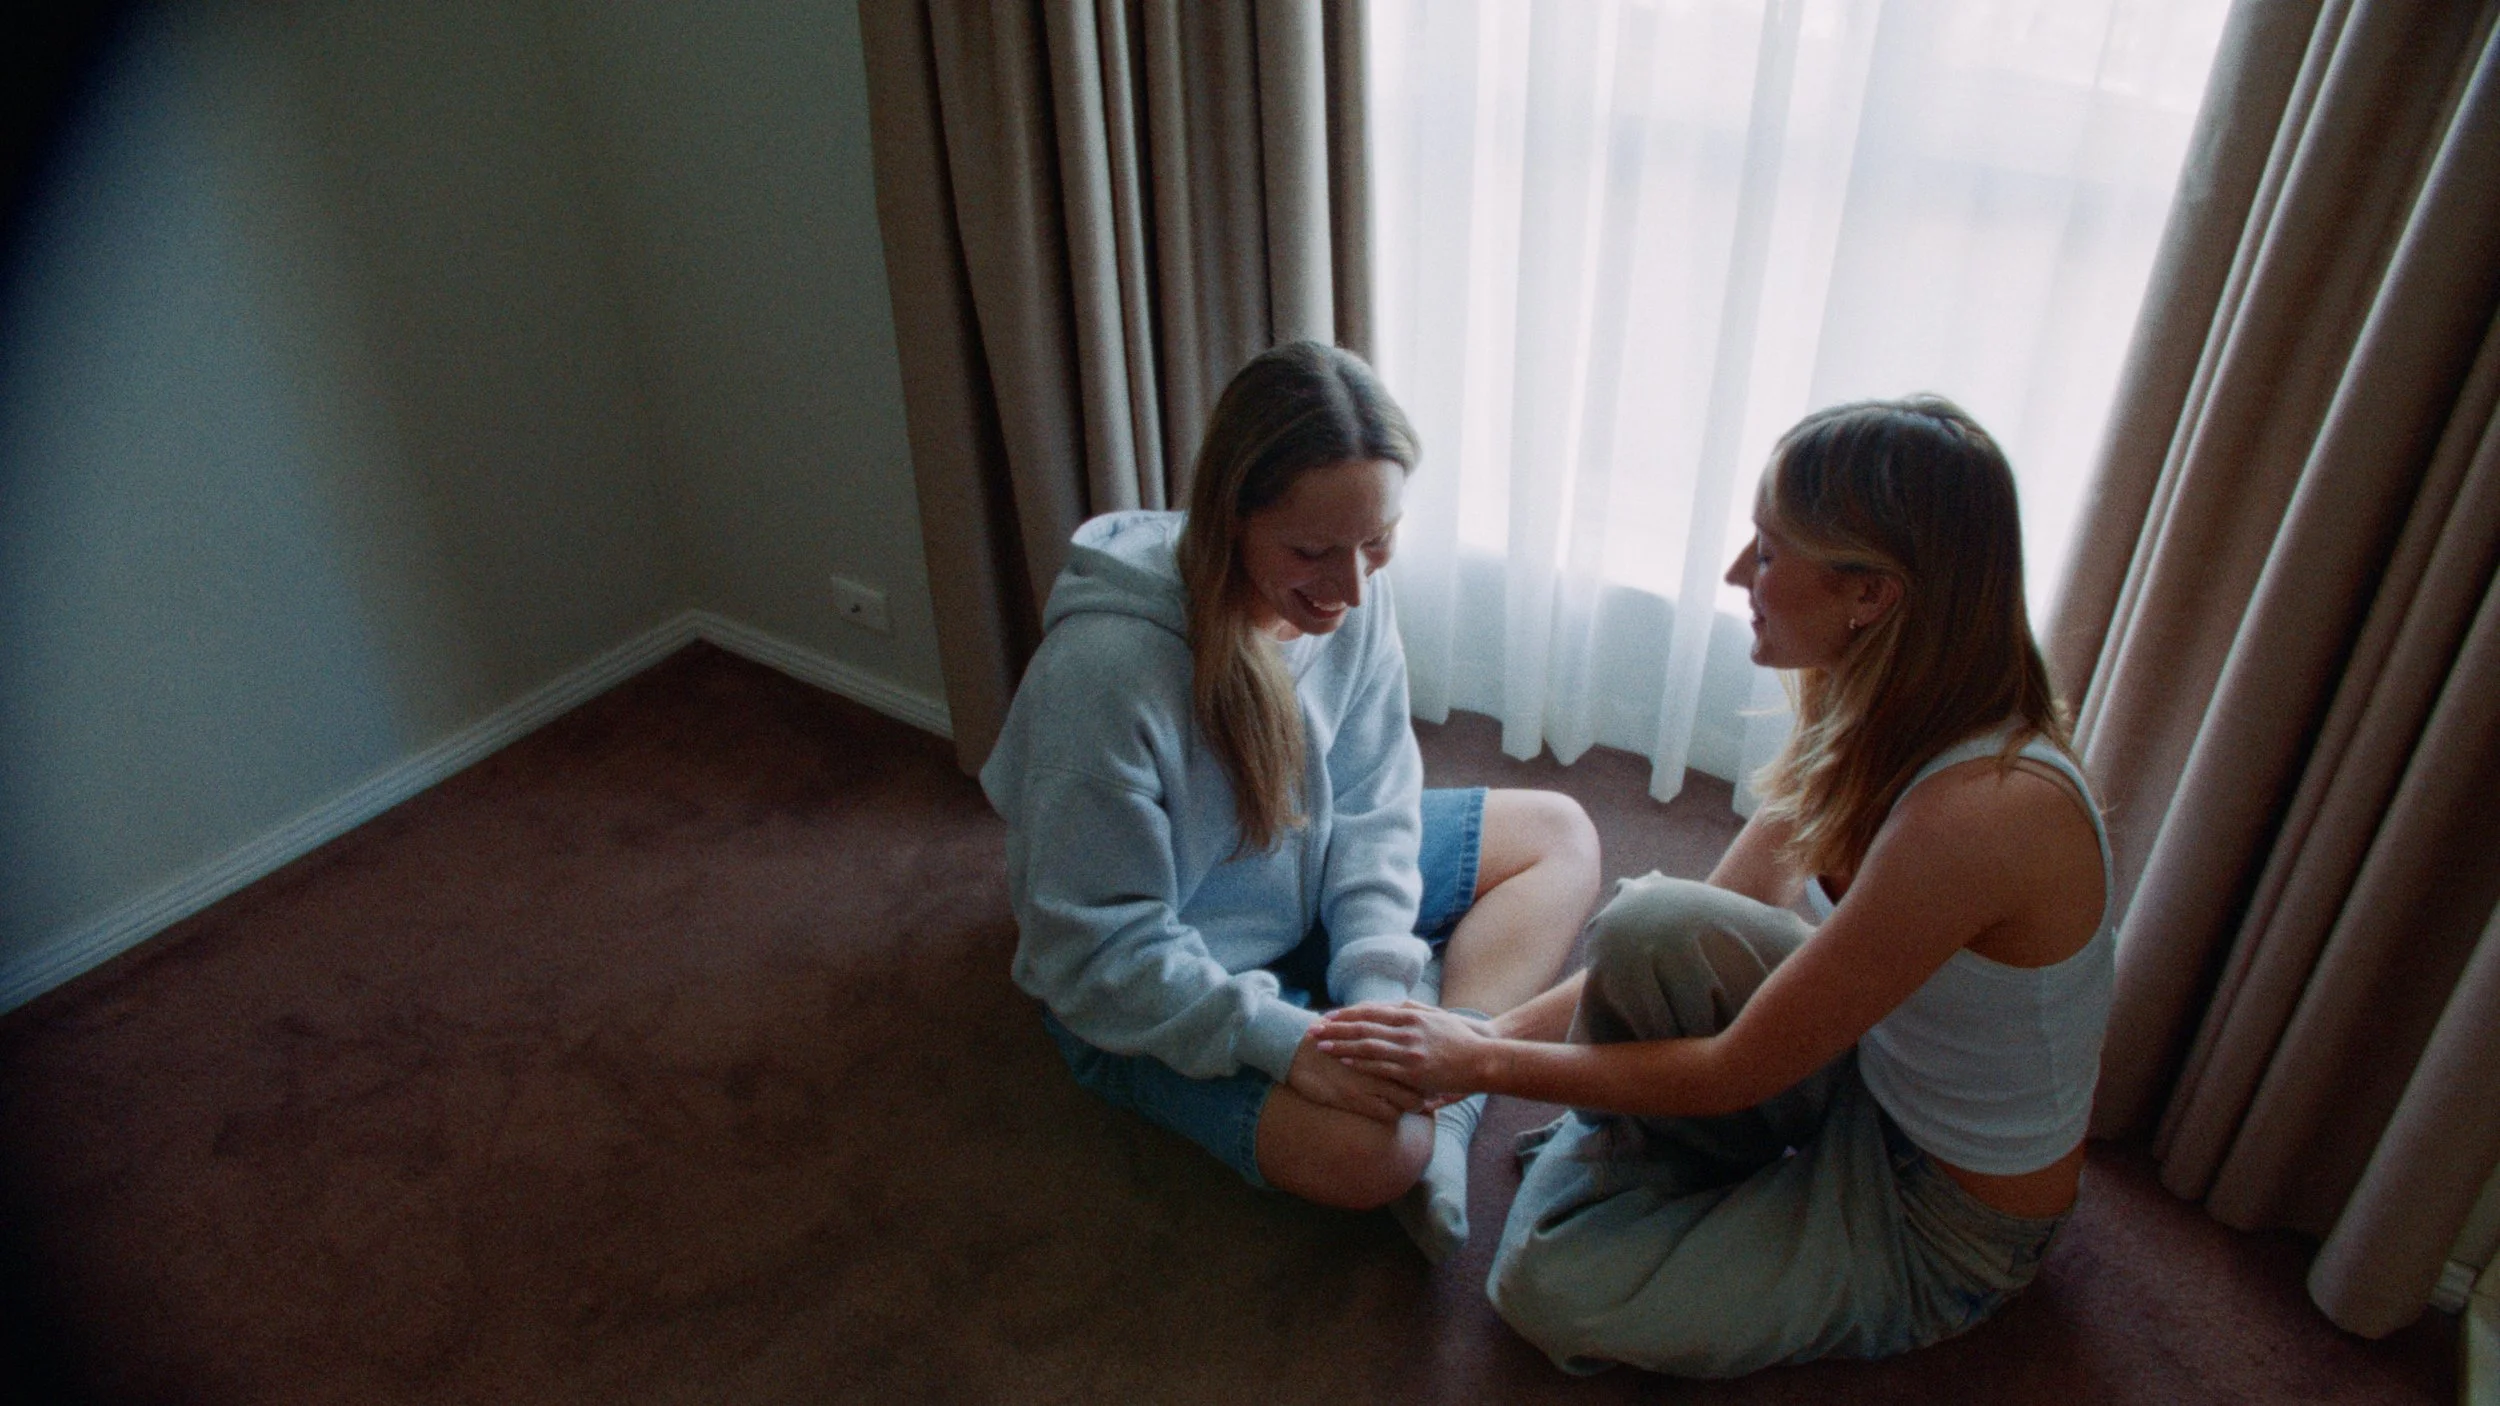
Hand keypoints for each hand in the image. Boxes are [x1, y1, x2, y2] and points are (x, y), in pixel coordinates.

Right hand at [1285, 1034, 1424, 1123]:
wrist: (1295, 1051)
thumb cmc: (1326, 1038)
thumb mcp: (1355, 1028)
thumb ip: (1376, 1030)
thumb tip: (1393, 1028)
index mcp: (1384, 1042)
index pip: (1419, 1058)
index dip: (1432, 1070)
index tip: (1440, 1076)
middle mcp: (1382, 1062)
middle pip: (1421, 1081)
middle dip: (1431, 1091)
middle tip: (1437, 1096)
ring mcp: (1370, 1082)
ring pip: (1408, 1101)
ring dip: (1415, 1106)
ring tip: (1419, 1107)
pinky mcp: (1356, 1099)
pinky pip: (1387, 1114)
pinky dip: (1395, 1115)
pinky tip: (1394, 1113)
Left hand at [1312, 1001, 1495, 1098]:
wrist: (1484, 1058)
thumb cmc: (1460, 1038)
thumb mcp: (1435, 1017)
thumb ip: (1412, 1011)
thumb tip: (1392, 1006)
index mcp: (1411, 1014)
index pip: (1370, 1011)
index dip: (1346, 1014)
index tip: (1327, 1016)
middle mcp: (1407, 1028)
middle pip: (1363, 1025)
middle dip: (1335, 1027)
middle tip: (1312, 1029)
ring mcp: (1410, 1049)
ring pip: (1367, 1045)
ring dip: (1341, 1044)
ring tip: (1320, 1045)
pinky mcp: (1414, 1069)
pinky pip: (1380, 1066)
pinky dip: (1360, 1062)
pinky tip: (1343, 1062)